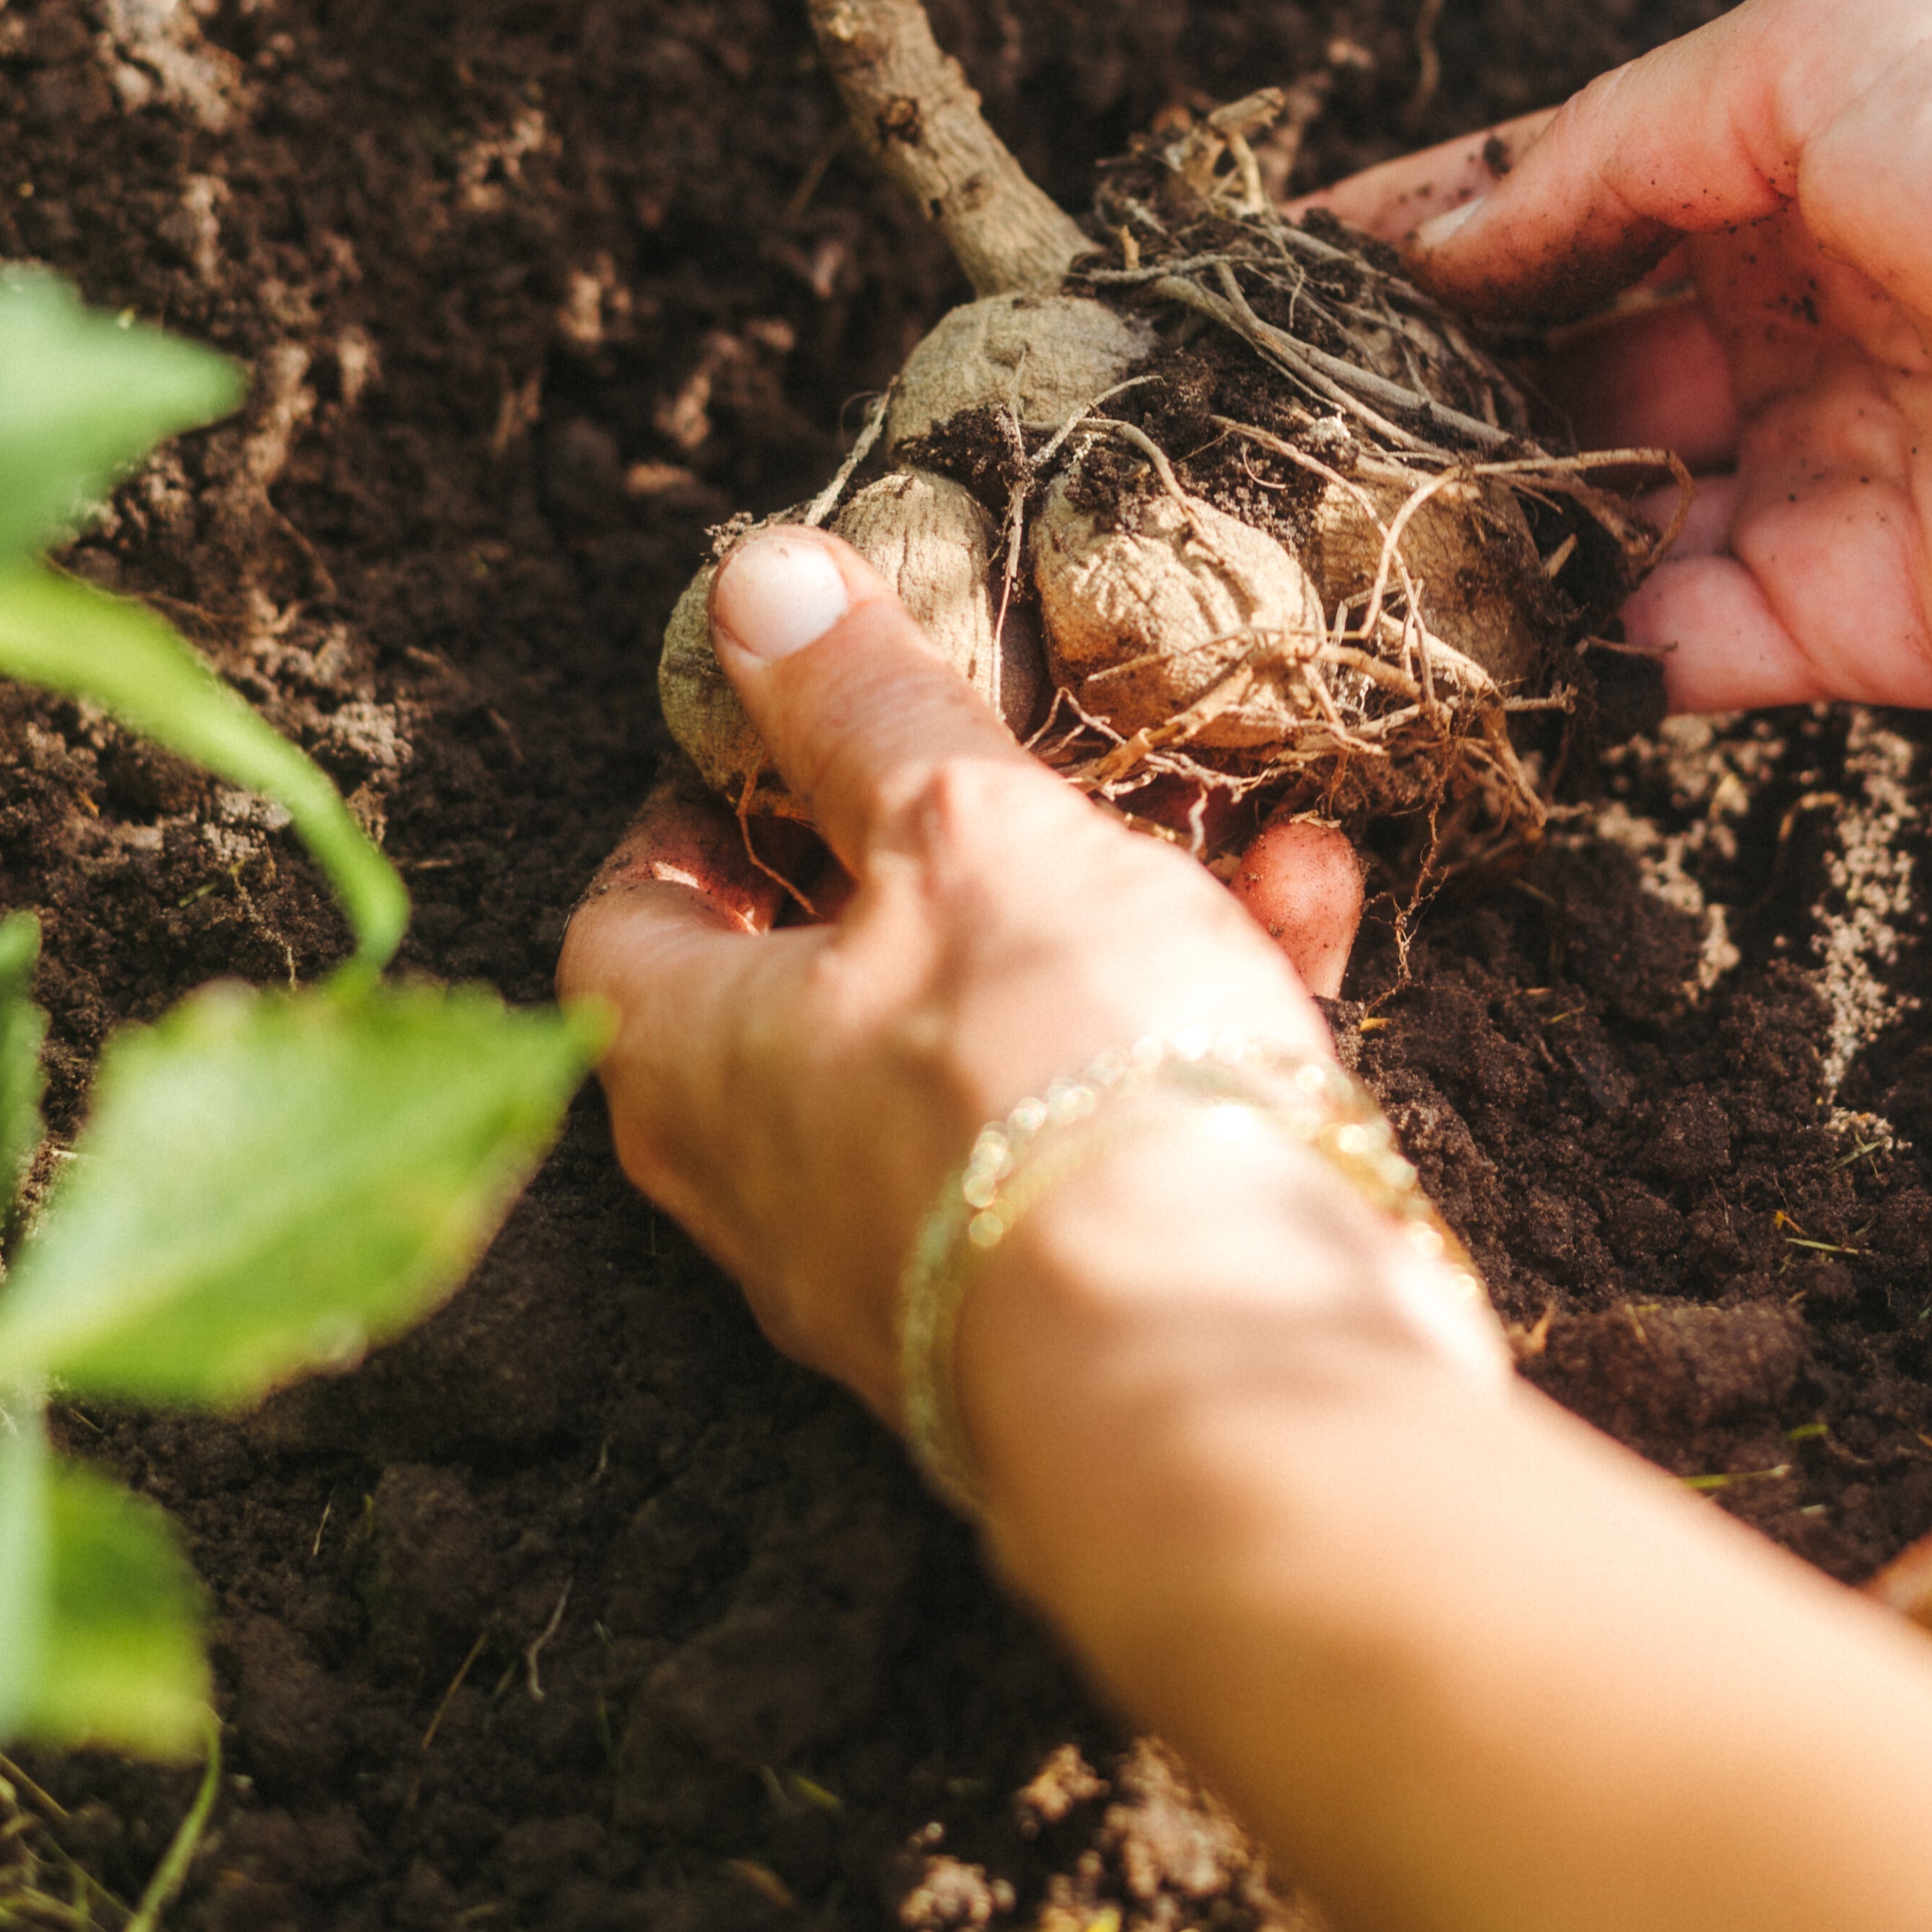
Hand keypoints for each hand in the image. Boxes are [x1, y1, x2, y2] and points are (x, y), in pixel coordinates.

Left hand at [556, 528, 1354, 1418]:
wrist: (1222, 1347)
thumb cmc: (1043, 1072)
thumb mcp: (958, 832)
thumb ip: (864, 710)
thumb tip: (755, 584)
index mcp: (700, 1058)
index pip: (629, 913)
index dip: (697, 806)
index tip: (782, 725)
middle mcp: (788, 1174)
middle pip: (825, 971)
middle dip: (938, 841)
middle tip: (1005, 744)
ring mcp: (938, 1237)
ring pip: (997, 1027)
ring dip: (1101, 896)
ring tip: (1200, 793)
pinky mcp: (1083, 1266)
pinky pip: (1112, 1101)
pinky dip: (1190, 989)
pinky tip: (1302, 887)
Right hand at [1309, 0, 1931, 716]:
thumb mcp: (1829, 50)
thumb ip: (1621, 138)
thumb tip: (1464, 239)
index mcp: (1785, 167)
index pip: (1558, 204)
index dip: (1420, 238)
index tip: (1276, 279)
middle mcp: (1789, 323)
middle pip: (1562, 370)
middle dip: (1435, 396)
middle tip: (1286, 433)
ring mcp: (1817, 477)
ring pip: (1600, 514)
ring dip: (1490, 526)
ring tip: (1360, 541)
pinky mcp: (1858, 622)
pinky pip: (1684, 642)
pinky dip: (1594, 643)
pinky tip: (1501, 632)